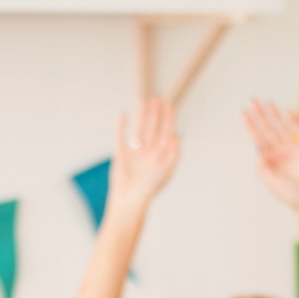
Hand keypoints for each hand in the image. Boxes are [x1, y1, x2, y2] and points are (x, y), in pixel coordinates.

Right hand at [109, 97, 180, 213]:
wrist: (130, 200)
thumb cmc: (149, 188)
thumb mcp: (166, 171)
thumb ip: (173, 155)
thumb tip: (177, 136)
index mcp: (161, 155)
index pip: (166, 132)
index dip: (169, 119)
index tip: (171, 106)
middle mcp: (149, 152)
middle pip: (154, 127)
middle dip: (156, 113)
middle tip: (158, 97)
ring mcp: (135, 152)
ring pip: (139, 129)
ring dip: (141, 116)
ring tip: (144, 102)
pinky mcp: (121, 154)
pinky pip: (121, 137)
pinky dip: (121, 126)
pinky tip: (123, 115)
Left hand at [243, 100, 298, 212]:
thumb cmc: (291, 196)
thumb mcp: (271, 182)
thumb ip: (262, 167)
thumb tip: (258, 151)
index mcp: (270, 161)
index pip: (258, 139)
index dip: (251, 126)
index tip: (244, 113)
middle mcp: (280, 153)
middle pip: (268, 130)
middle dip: (261, 116)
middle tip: (253, 101)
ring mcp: (294, 150)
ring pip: (282, 128)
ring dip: (275, 116)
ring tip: (268, 103)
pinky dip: (295, 122)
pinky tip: (288, 112)